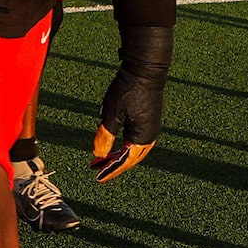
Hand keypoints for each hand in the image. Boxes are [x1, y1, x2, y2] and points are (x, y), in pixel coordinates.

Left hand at [91, 24, 172, 182]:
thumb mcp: (111, 114)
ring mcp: (150, 127)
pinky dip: (122, 144)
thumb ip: (104, 136)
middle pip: (131, 158)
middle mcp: (150, 135)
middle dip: (113, 165)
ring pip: (133, 149)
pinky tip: (111, 141)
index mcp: (142, 137)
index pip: (125, 161)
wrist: (145, 69)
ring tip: (101, 158)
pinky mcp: (148, 119)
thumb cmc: (128, 90)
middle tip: (96, 169)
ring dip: (117, 155)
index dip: (111, 170)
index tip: (98, 177)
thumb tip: (99, 154)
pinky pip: (135, 138)